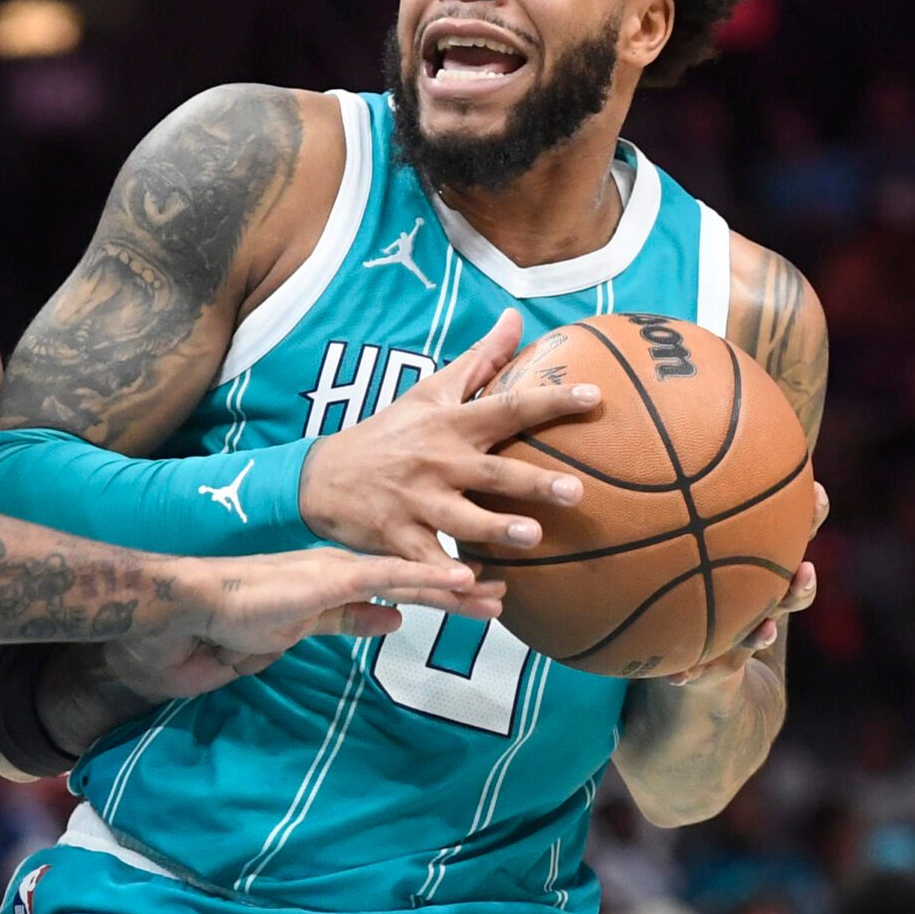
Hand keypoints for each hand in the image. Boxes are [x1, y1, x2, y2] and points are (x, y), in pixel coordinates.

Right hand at [124, 550, 500, 701]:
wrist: (202, 601)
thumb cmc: (243, 615)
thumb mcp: (309, 623)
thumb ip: (351, 619)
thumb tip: (395, 620)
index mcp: (343, 578)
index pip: (403, 585)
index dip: (443, 592)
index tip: (480, 596)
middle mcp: (349, 568)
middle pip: (417, 578)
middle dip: (461, 590)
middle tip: (504, 593)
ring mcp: (341, 570)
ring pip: (411, 576)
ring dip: (455, 587)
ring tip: (496, 592)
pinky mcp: (330, 579)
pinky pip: (386, 579)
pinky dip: (425, 579)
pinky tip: (459, 581)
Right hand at [299, 309, 597, 561]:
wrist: (321, 477)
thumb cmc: (389, 433)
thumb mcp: (429, 391)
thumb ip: (479, 359)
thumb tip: (515, 317)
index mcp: (449, 424)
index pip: (506, 407)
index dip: (549, 401)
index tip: (593, 397)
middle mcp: (436, 462)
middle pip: (491, 471)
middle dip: (532, 481)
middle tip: (576, 491)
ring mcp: (416, 502)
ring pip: (462, 521)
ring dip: (496, 530)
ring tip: (532, 538)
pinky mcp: (398, 540)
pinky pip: (431, 565)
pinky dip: (456, 584)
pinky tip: (487, 596)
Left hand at [662, 482, 827, 687]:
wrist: (689, 649)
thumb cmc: (681, 570)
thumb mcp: (676, 530)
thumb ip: (674, 493)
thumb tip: (654, 439)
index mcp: (758, 557)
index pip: (795, 532)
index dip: (812, 515)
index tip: (817, 495)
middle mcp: (760, 596)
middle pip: (794, 590)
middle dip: (801, 583)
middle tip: (803, 572)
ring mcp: (743, 632)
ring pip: (765, 633)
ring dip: (765, 633)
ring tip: (764, 632)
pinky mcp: (717, 664)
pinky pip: (708, 671)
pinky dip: (693, 673)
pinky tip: (676, 676)